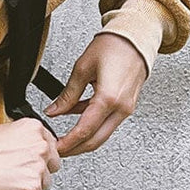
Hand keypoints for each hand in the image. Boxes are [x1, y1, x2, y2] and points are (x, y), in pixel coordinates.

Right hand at [0, 119, 62, 189]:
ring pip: (46, 183)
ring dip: (31, 184)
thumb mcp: (6, 130)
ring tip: (10, 179)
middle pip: (53, 164)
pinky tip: (8, 187)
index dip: (39, 155)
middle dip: (39, 170)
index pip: (52, 146)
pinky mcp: (33, 187)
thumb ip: (26, 138)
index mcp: (35, 128)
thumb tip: (32, 149)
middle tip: (19, 171)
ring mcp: (38, 166)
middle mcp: (41, 145)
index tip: (28, 159)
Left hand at [44, 33, 147, 156]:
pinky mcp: (126, 106)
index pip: (85, 130)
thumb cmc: (113, 46)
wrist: (135, 38)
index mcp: (109, 99)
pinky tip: (75, 116)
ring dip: (83, 137)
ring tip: (64, 135)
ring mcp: (126, 109)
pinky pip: (107, 121)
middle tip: (58, 150)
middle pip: (96, 140)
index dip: (68, 142)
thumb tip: (53, 111)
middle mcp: (121, 108)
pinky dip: (91, 123)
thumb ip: (67, 94)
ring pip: (102, 133)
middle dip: (75, 148)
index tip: (55, 147)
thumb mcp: (82, 68)